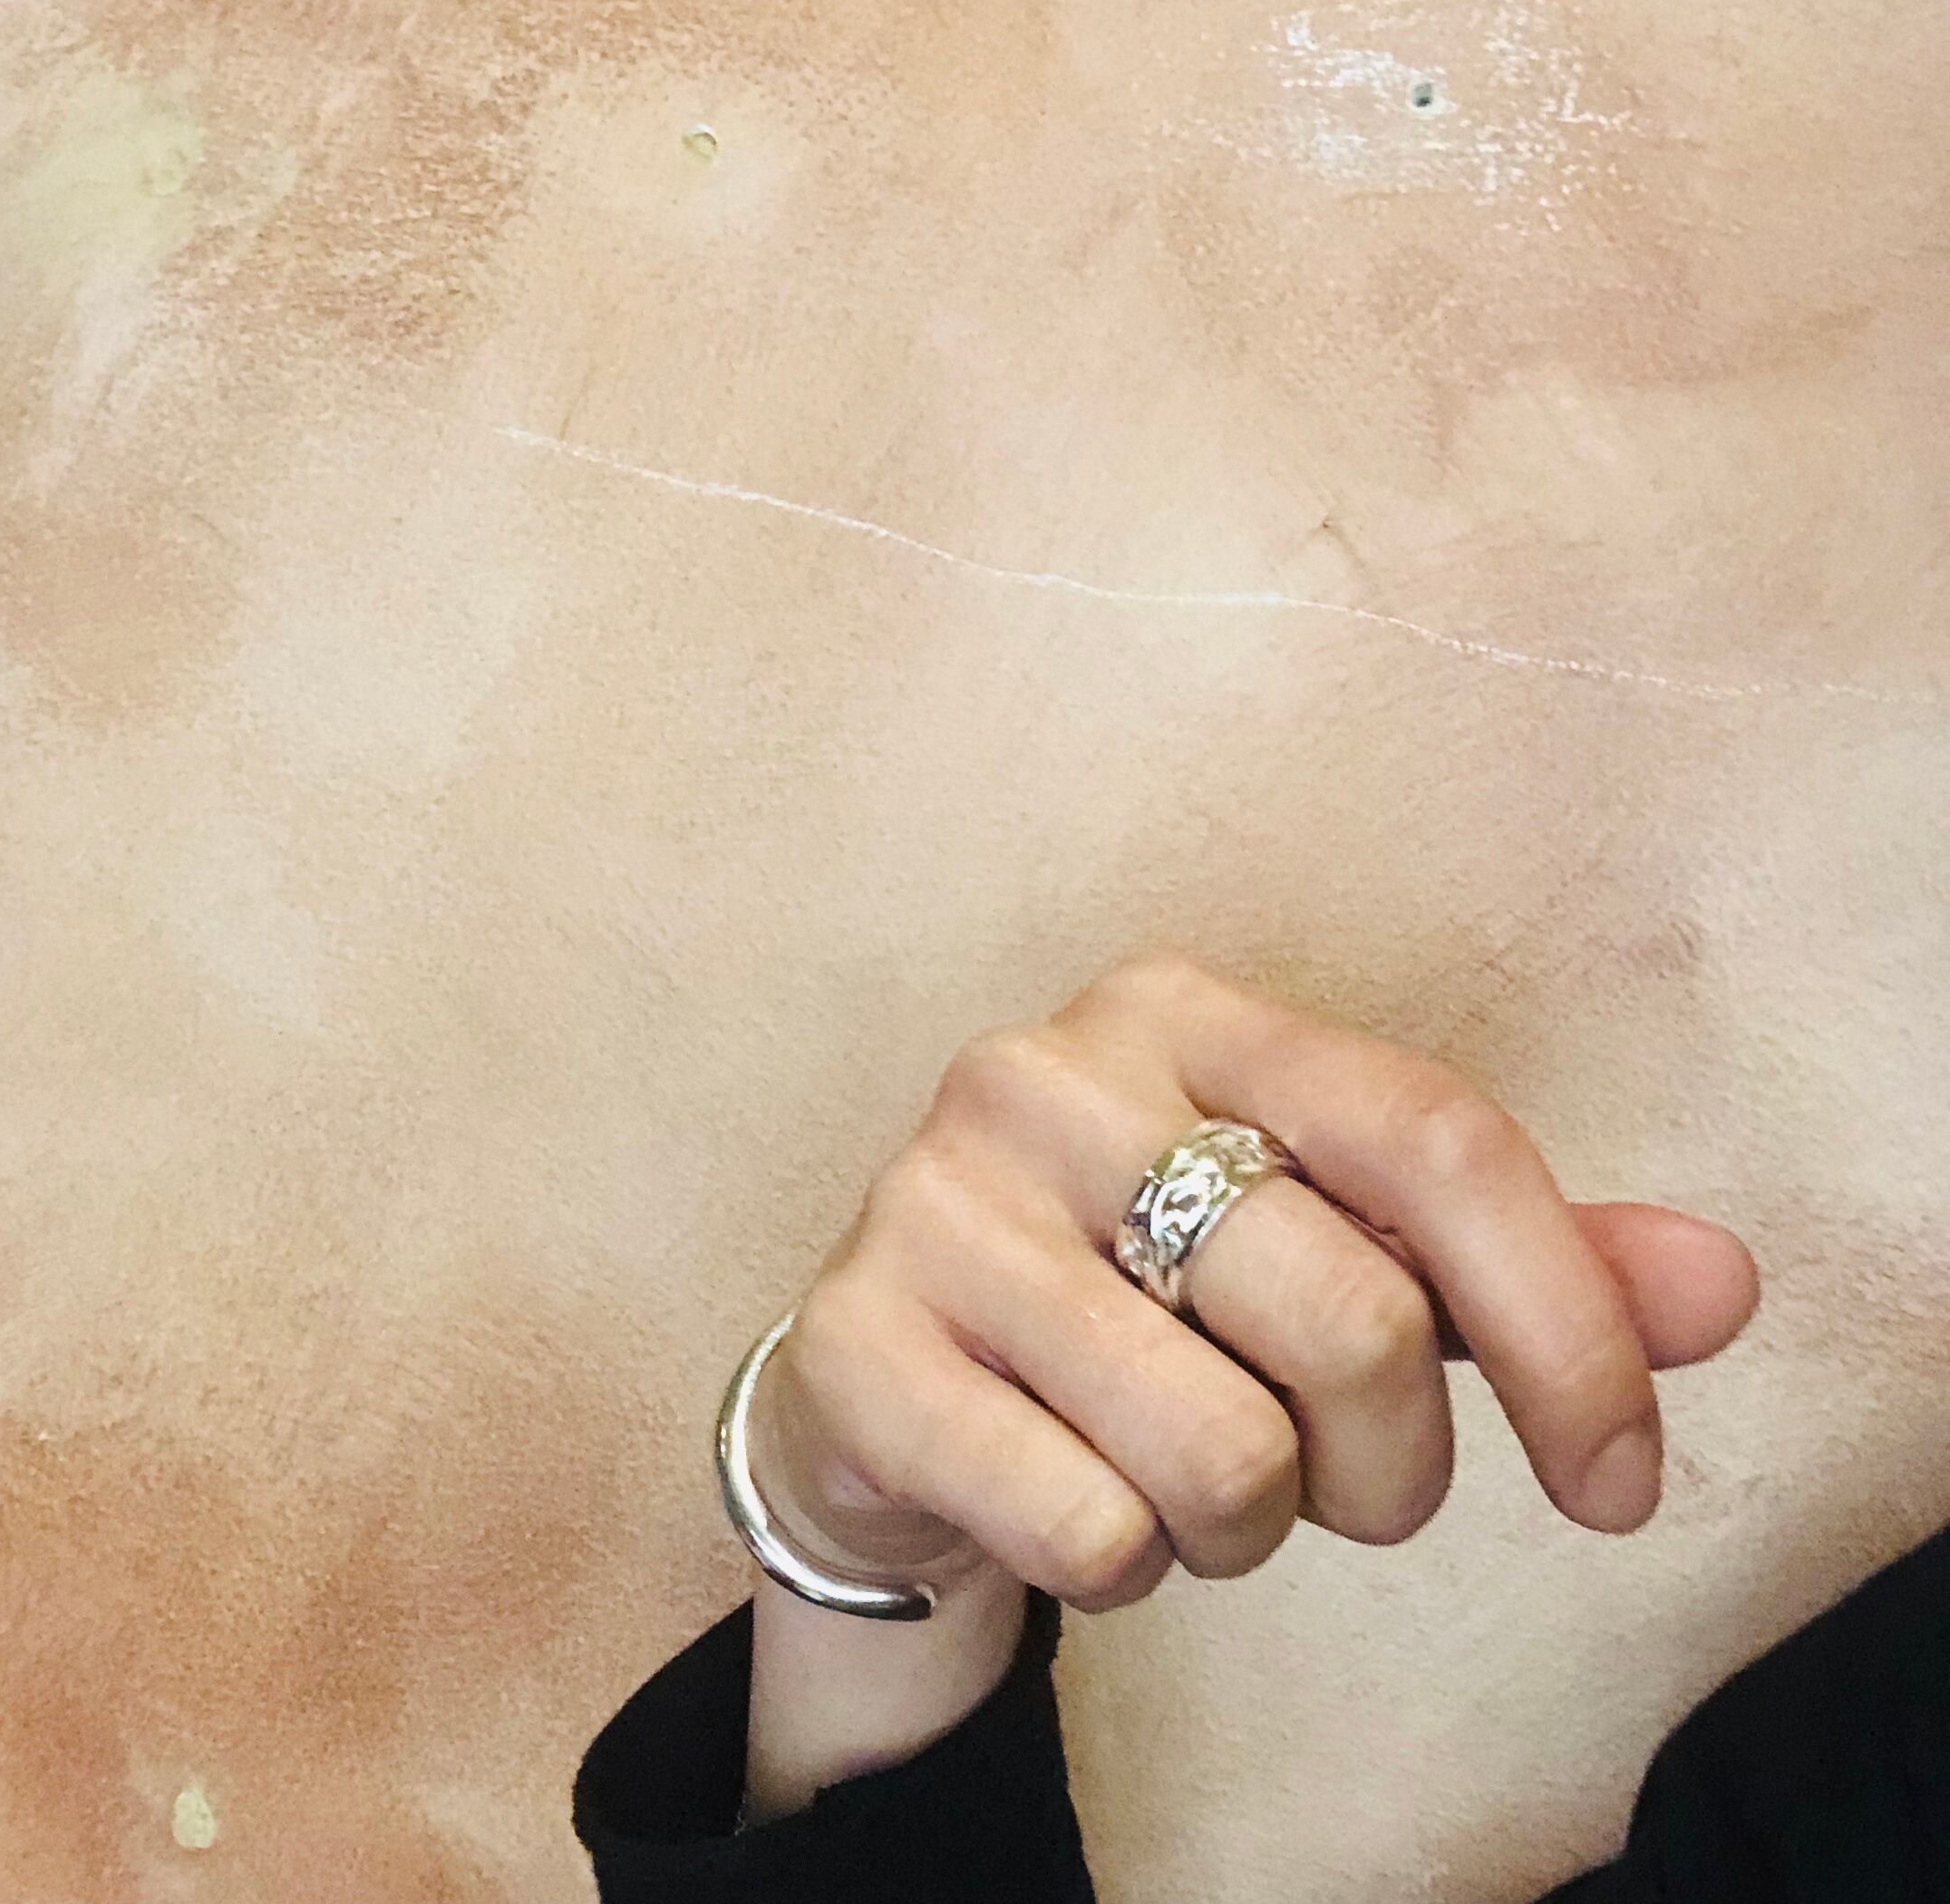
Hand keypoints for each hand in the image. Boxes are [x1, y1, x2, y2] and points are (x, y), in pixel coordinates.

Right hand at [749, 951, 1760, 1613]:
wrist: (890, 1383)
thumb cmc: (1140, 1304)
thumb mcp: (1330, 1252)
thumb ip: (1514, 1266)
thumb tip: (1724, 1287)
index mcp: (1185, 1012)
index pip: (1438, 1139)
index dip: (1570, 1327)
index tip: (1616, 1480)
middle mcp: (1048, 1074)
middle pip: (1356, 1318)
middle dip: (1394, 1468)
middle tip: (1340, 1488)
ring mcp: (933, 1201)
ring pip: (1226, 1453)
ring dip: (1250, 1530)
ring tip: (1189, 1483)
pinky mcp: (853, 1342)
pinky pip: (1088, 1529)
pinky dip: (1127, 1566)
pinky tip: (1072, 1495)